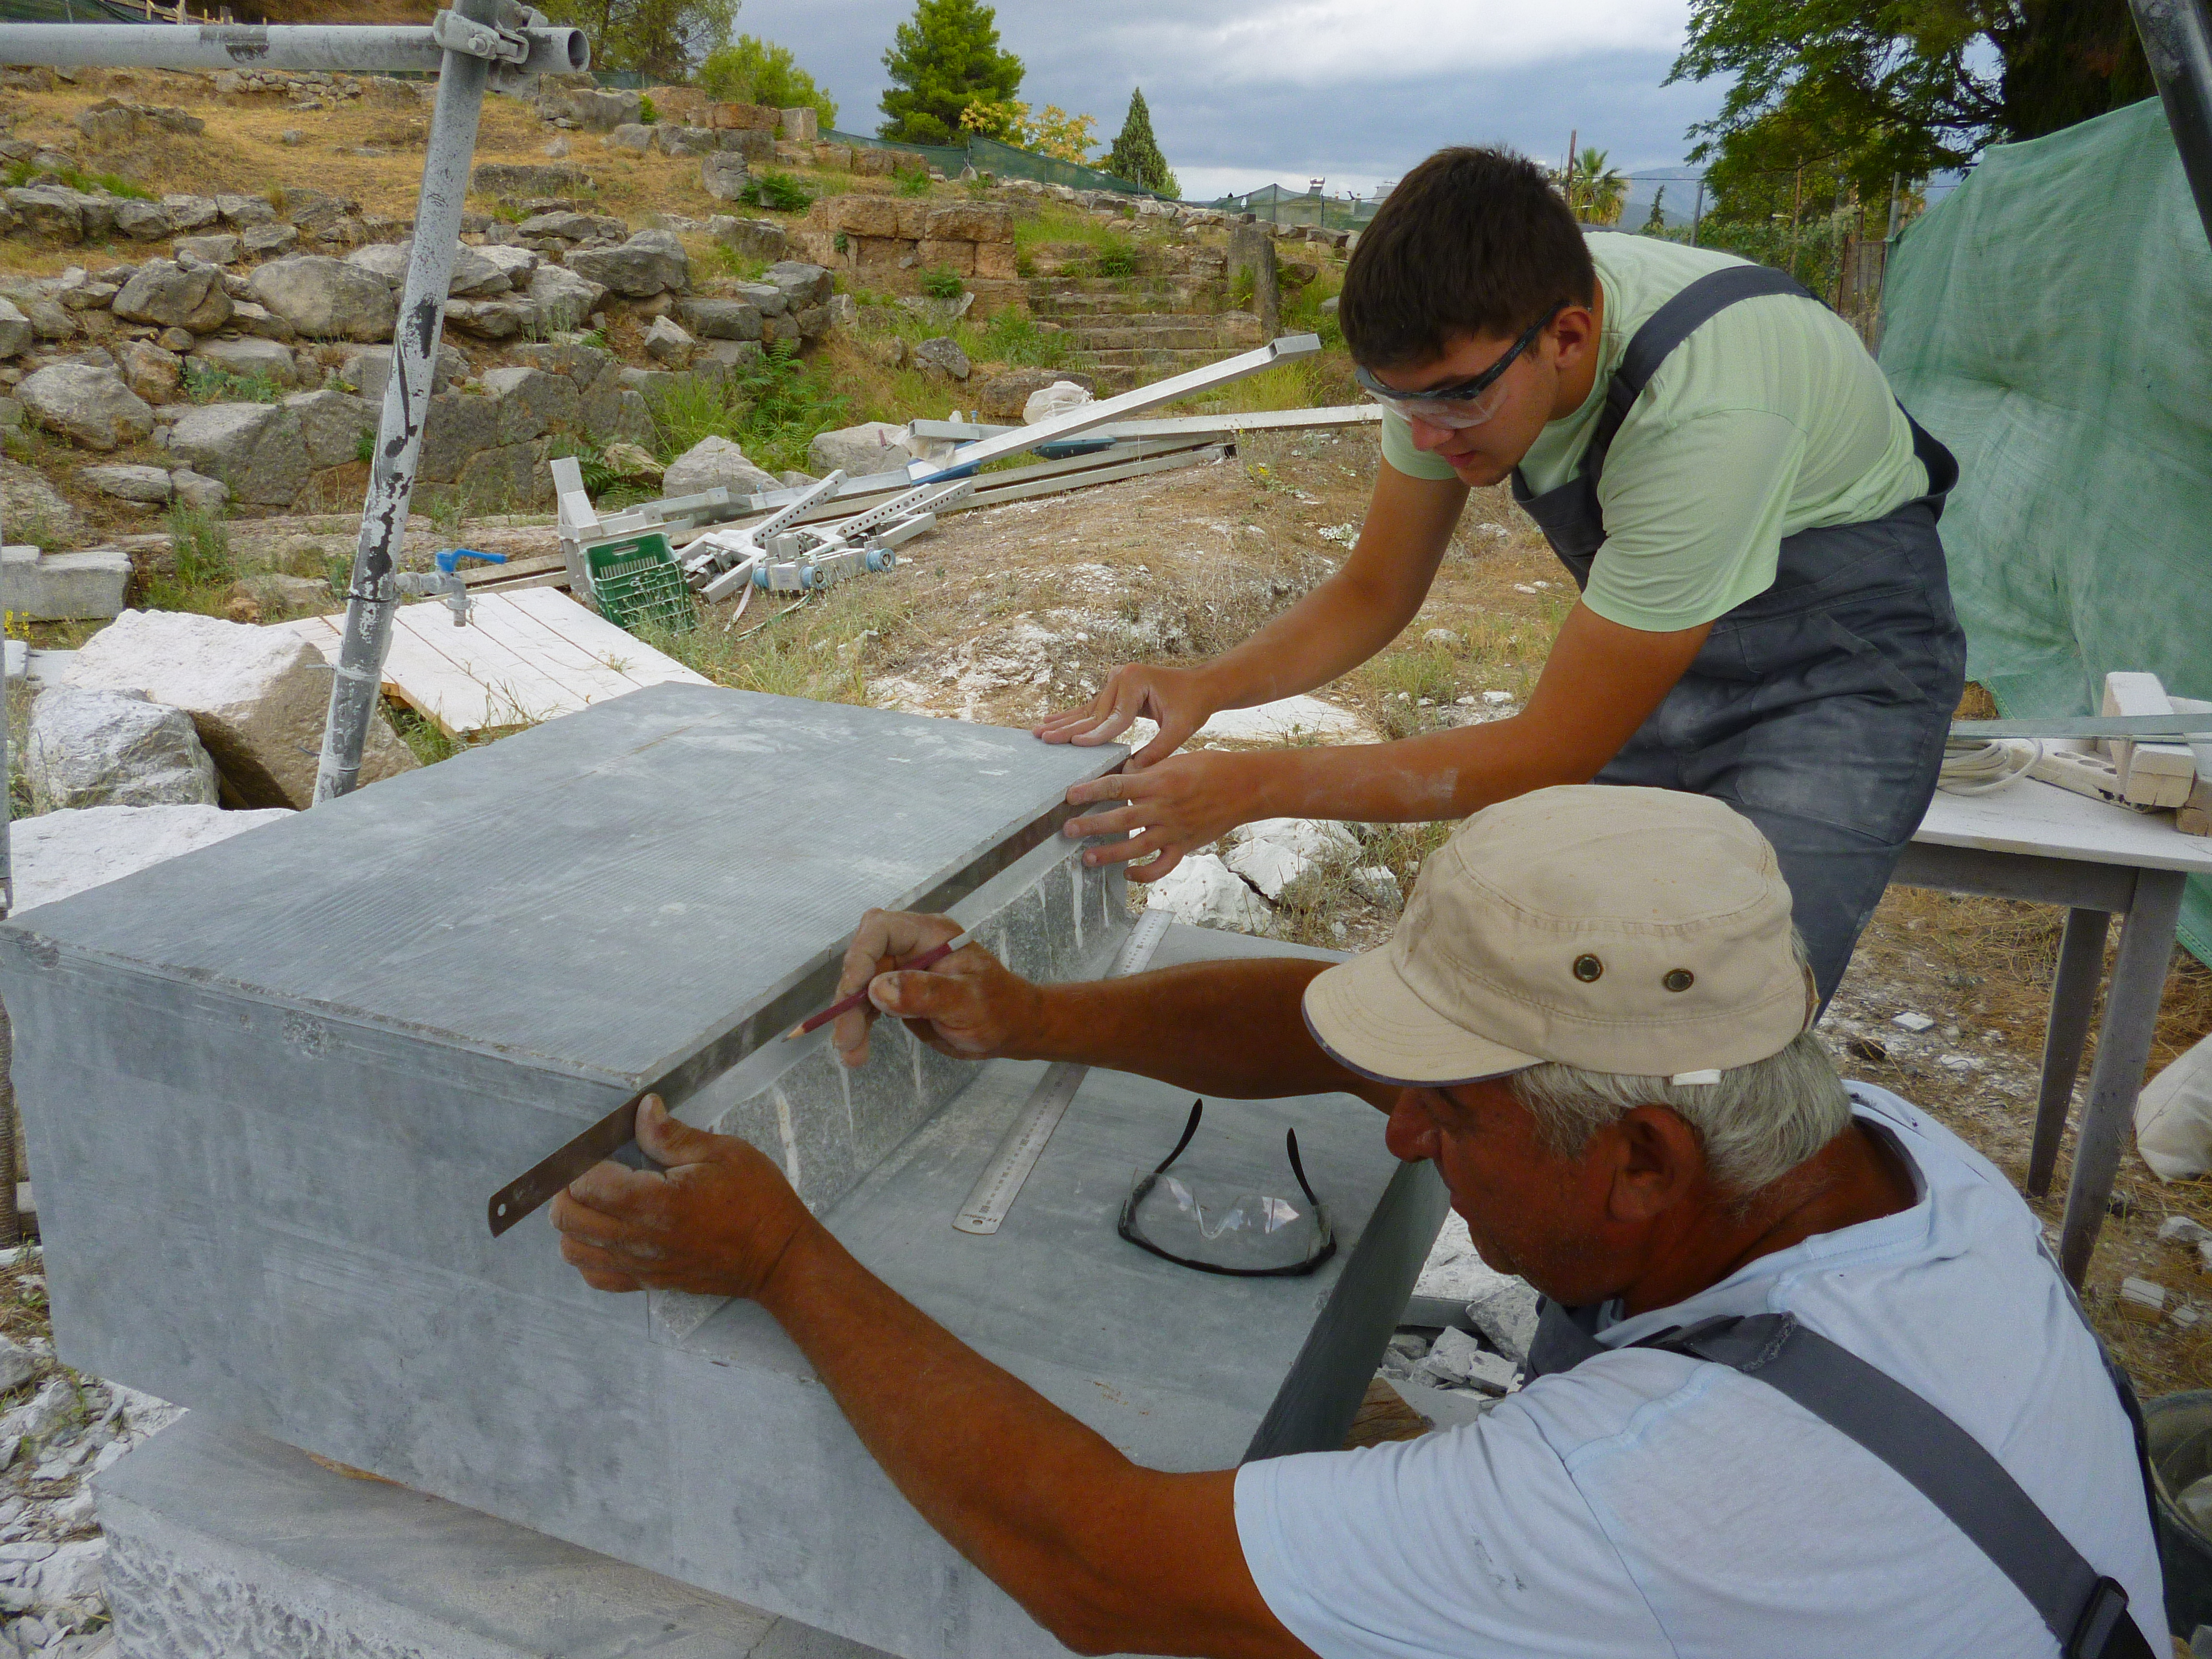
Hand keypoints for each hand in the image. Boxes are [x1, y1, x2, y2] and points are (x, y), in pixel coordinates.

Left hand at [551, 1096, 813, 1300]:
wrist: (777, 1257)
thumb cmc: (757, 1200)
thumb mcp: (724, 1152)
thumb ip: (673, 1134)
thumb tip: (643, 1109)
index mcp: (659, 1203)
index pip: (588, 1185)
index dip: (585, 1162)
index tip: (604, 1151)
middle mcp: (641, 1240)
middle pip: (568, 1219)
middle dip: (570, 1189)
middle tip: (595, 1172)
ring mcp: (642, 1266)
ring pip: (574, 1251)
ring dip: (576, 1222)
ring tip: (601, 1202)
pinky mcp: (648, 1283)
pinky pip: (596, 1277)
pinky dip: (589, 1254)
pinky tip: (610, 1233)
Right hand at [830, 908, 1045, 1069]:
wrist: (1011, 1028)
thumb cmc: (999, 1009)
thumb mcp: (968, 1002)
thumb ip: (926, 993)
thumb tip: (878, 989)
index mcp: (930, 934)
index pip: (881, 929)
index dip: (860, 956)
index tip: (853, 992)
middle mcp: (912, 947)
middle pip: (864, 960)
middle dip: (850, 998)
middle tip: (846, 1038)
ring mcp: (903, 969)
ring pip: (861, 986)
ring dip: (850, 1018)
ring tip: (851, 1054)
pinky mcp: (898, 994)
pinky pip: (868, 1005)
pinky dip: (859, 1026)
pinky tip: (855, 1053)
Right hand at [1032, 663, 1215, 768]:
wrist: (1200, 685)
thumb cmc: (1192, 705)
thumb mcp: (1179, 729)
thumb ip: (1157, 750)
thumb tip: (1132, 773)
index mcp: (1135, 680)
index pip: (1114, 716)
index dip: (1096, 734)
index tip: (1074, 745)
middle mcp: (1121, 676)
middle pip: (1093, 711)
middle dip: (1068, 727)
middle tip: (1043, 738)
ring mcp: (1115, 679)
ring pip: (1087, 709)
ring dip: (1063, 722)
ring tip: (1038, 731)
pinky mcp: (1113, 687)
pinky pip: (1092, 706)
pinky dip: (1073, 717)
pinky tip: (1051, 720)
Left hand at [1062, 749, 1276, 881]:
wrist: (1246, 787)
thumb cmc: (1210, 767)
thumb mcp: (1176, 759)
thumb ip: (1147, 769)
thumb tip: (1121, 773)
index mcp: (1160, 781)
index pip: (1118, 785)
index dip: (1091, 791)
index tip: (1069, 795)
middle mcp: (1165, 807)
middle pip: (1121, 817)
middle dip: (1092, 824)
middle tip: (1067, 830)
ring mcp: (1175, 830)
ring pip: (1137, 846)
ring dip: (1110, 854)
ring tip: (1087, 858)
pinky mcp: (1185, 846)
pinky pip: (1161, 866)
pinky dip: (1143, 873)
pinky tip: (1127, 873)